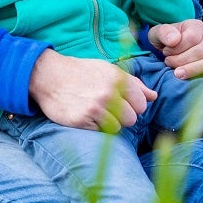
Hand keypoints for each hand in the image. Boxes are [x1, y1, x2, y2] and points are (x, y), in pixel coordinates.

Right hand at [30, 49, 152, 130]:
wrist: (49, 76)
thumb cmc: (82, 73)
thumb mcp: (108, 70)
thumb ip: (133, 83)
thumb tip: (154, 96)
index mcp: (118, 79)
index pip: (141, 105)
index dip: (133, 106)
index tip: (123, 103)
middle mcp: (108, 94)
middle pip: (131, 119)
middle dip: (122, 116)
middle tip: (107, 109)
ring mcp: (94, 108)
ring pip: (116, 128)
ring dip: (108, 123)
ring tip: (96, 112)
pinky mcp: (81, 120)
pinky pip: (99, 132)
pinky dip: (94, 127)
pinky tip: (85, 116)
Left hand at [150, 19, 202, 79]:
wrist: (167, 52)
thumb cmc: (165, 41)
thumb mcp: (158, 33)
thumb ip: (164, 32)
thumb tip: (174, 40)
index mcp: (196, 26)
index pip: (192, 37)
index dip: (177, 47)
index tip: (166, 51)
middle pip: (200, 51)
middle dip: (181, 60)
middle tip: (168, 62)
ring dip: (192, 69)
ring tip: (177, 73)